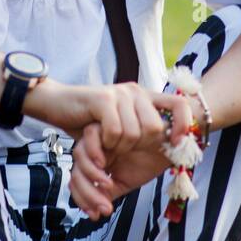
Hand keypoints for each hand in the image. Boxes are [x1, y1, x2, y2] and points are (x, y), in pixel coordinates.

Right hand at [24, 80, 193, 155]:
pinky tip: (98, 142)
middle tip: (120, 149)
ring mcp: (120, 93)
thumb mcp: (120, 128)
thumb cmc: (89, 122)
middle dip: (137, 146)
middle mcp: (136, 91)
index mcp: (144, 97)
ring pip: (134, 133)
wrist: (56, 104)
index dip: (183, 123)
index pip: (179, 104)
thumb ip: (142, 133)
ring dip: (118, 147)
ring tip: (106, 145)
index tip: (176, 143)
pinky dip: (106, 143)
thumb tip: (170, 147)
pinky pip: (116, 131)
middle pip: (154, 127)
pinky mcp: (104, 98)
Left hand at [69, 123, 173, 219]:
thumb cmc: (152, 159)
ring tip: (108, 185)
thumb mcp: (127, 181)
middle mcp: (97, 148)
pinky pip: (91, 133)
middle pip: (77, 168)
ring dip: (91, 173)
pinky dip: (94, 150)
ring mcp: (101, 135)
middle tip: (104, 204)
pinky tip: (105, 163)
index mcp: (99, 160)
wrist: (173, 146)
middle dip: (87, 191)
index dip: (83, 197)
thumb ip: (108, 193)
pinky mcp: (108, 122)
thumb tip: (94, 210)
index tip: (94, 214)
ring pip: (80, 152)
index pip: (79, 178)